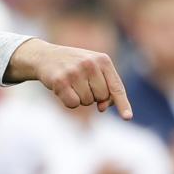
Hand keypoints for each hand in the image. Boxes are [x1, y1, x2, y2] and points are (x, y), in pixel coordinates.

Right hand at [5, 39, 131, 116]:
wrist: (46, 56)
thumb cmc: (74, 65)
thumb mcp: (93, 69)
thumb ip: (105, 87)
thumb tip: (103, 107)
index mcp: (103, 60)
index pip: (116, 87)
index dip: (123, 104)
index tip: (127, 117)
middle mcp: (90, 64)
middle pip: (102, 97)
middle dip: (93, 96)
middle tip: (82, 84)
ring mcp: (75, 72)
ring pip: (87, 102)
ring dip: (80, 98)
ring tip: (72, 84)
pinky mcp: (60, 81)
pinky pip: (73, 104)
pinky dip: (69, 101)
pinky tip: (62, 89)